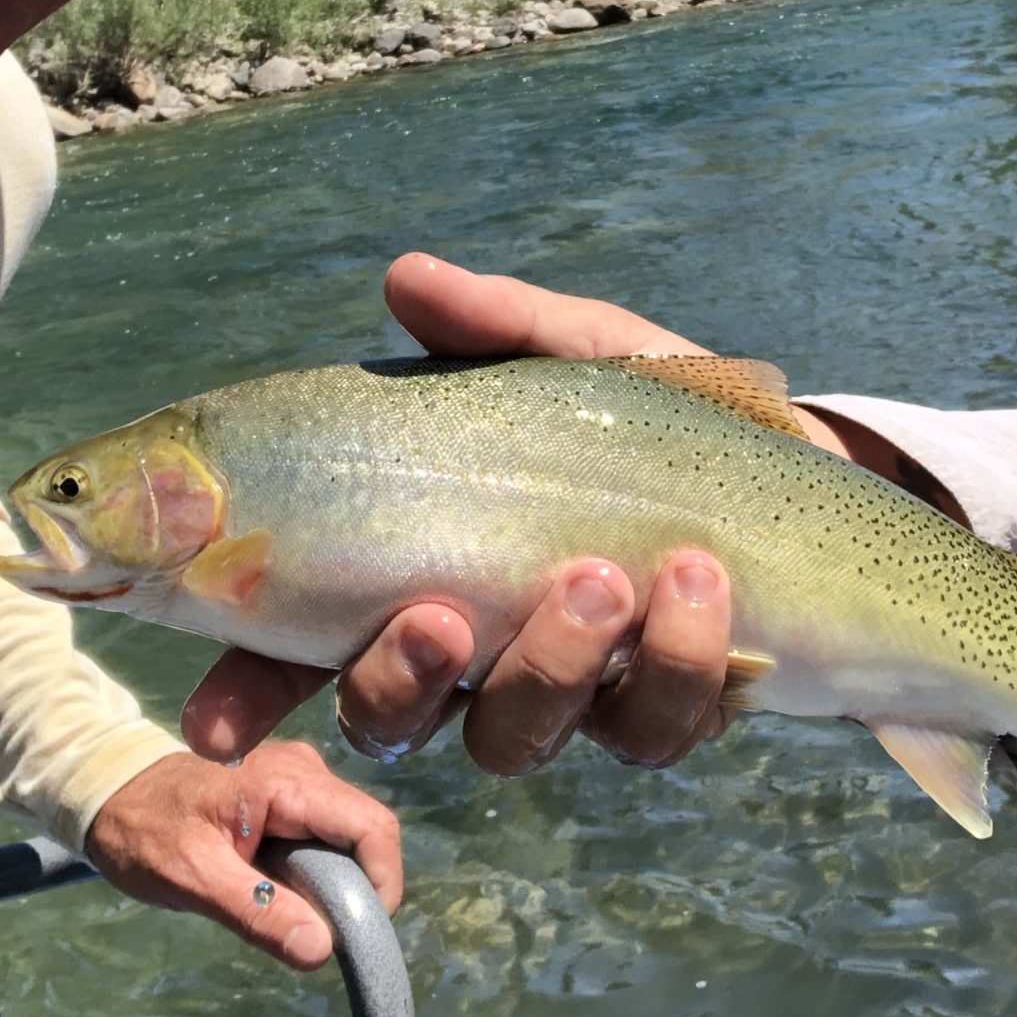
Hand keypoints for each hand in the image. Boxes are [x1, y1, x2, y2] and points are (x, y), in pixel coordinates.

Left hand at [83, 741, 400, 970]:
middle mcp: (305, 772)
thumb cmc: (144, 834)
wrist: (108, 797)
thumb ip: (258, 912)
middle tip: (308, 931)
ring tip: (282, 911)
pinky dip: (310, 875)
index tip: (355, 937)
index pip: (372, 828)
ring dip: (329, 886)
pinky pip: (323, 841)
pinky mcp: (291, 798)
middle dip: (351, 892)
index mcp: (287, 780)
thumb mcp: (193, 880)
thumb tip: (323, 949)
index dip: (382, 885)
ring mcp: (300, 782)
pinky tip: (272, 890)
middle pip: (364, 836)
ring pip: (346, 842)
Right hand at [183, 254, 774, 775]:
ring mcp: (572, 692)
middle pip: (394, 714)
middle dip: (404, 679)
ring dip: (555, 663)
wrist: (801, 463)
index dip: (252, 688)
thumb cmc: (665, 412)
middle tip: (446, 612)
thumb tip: (407, 279)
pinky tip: (703, 583)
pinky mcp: (670, 713)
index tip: (215, 723)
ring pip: (517, 738)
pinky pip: (652, 729)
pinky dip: (677, 661)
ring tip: (613, 573)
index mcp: (428, 564)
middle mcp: (481, 648)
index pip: (308, 643)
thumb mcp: (585, 353)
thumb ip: (498, 325)